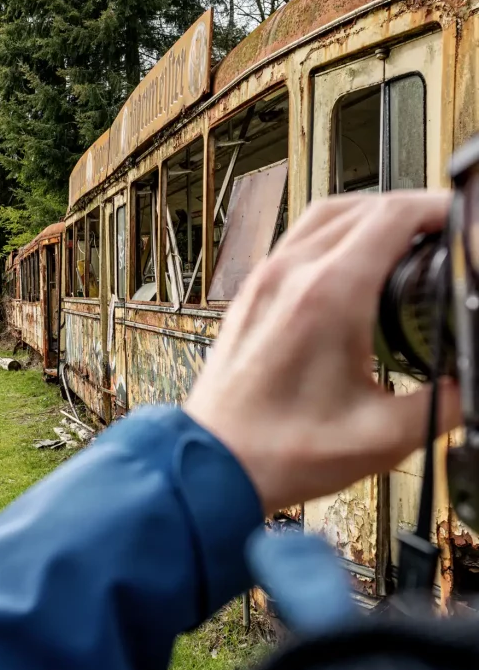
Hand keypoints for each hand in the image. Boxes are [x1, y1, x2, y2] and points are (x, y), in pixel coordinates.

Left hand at [185, 191, 460, 515]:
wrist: (215, 462)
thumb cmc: (279, 451)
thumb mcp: (382, 436)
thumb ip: (440, 406)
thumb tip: (464, 387)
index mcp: (329, 296)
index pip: (394, 217)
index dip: (437, 209)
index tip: (459, 220)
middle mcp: (292, 275)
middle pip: (363, 206)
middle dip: (412, 210)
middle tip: (443, 230)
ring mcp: (267, 280)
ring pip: (326, 215)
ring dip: (372, 214)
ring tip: (405, 236)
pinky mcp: (253, 294)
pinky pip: (299, 238)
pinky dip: (335, 232)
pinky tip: (353, 260)